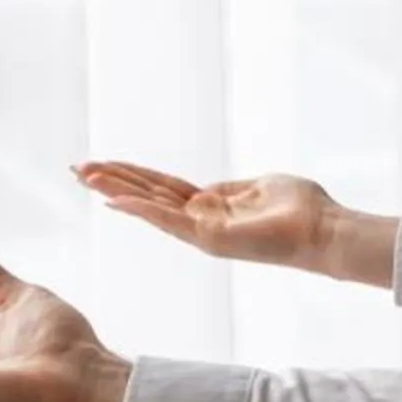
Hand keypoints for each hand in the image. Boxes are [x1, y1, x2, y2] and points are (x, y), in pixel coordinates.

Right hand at [73, 160, 398, 287]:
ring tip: (84, 175)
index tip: (103, 164)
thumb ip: (233, 188)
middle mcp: (201, 221)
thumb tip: (213, 189)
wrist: (324, 231)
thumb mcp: (262, 186)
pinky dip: (139, 209)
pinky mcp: (209, 238)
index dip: (134, 175)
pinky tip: (112, 199)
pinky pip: (166, 220)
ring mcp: (202, 231)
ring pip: (150, 206)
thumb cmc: (304, 209)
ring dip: (115, 190)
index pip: (163, 188)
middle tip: (77, 168)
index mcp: (212, 207)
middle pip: (148, 195)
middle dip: (113, 181)